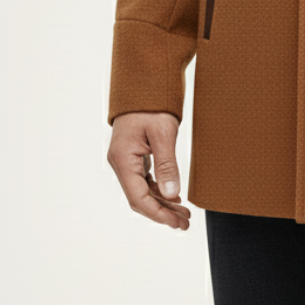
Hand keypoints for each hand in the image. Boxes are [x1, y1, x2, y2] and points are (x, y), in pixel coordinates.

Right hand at [107, 111, 190, 229]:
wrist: (144, 81)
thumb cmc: (152, 104)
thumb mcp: (163, 133)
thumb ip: (167, 166)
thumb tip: (172, 195)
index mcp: (122, 159)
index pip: (138, 198)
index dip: (158, 213)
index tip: (176, 223)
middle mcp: (120, 162)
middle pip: (139, 198)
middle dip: (162, 212)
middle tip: (184, 222)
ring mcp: (125, 159)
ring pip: (142, 190)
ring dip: (161, 202)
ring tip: (183, 213)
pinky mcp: (132, 154)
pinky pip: (144, 179)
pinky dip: (158, 189)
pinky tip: (173, 196)